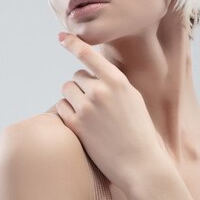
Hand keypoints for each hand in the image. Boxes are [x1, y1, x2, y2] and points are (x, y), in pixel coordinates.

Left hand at [55, 32, 168, 191]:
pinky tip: (81, 124)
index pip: (89, 55)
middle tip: (96, 105)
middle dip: (82, 86)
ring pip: (67, 90)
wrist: (140, 163)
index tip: (62, 36)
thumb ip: (114, 82)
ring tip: (90, 114)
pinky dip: (66, 112)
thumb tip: (92, 70)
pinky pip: (60, 107)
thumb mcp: (133, 98)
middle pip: (76, 76)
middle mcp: (100, 90)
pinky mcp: (76, 124)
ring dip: (73, 98)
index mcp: (117, 81)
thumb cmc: (139, 131)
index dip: (73, 43)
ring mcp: (86, 107)